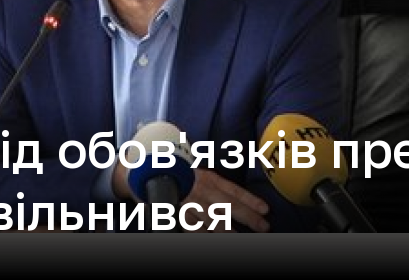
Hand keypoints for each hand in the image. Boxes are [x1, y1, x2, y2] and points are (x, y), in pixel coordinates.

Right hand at [112, 163, 269, 231]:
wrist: (143, 170)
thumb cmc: (173, 170)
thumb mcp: (194, 170)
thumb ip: (211, 182)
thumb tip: (233, 195)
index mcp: (205, 177)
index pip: (233, 190)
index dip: (250, 199)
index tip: (265, 209)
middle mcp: (199, 189)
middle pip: (227, 205)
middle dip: (247, 217)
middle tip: (263, 226)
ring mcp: (187, 202)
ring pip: (212, 219)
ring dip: (228, 229)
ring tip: (241, 237)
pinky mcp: (176, 212)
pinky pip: (192, 226)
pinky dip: (204, 233)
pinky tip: (213, 238)